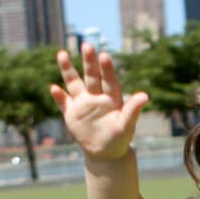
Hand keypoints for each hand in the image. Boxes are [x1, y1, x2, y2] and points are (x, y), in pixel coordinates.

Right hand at [50, 43, 148, 160]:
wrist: (106, 153)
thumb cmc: (120, 138)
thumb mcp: (127, 125)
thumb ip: (133, 109)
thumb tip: (145, 96)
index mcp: (112, 98)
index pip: (109, 80)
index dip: (107, 69)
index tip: (104, 55)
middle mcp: (96, 96)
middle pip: (92, 76)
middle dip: (89, 62)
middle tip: (87, 45)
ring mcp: (83, 103)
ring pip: (74, 84)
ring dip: (68, 70)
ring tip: (62, 54)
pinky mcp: (72, 113)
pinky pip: (64, 103)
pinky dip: (59, 97)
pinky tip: (54, 88)